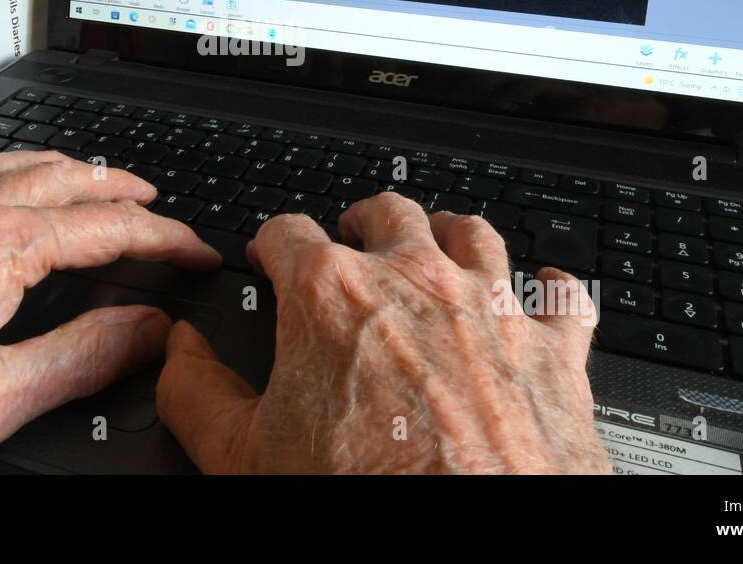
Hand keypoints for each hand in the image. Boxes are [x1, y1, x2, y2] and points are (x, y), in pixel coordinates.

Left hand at [0, 151, 219, 473]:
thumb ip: (83, 357)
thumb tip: (147, 331)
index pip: (109, 228)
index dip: (165, 239)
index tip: (195, 252)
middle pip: (68, 178)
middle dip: (125, 190)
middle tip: (160, 209)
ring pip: (18, 163)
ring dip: (73, 171)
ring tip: (102, 185)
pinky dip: (17, 171)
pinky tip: (13, 188)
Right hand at [157, 193, 609, 473]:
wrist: (477, 543)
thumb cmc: (368, 500)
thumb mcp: (243, 457)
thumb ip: (196, 393)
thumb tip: (178, 357)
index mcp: (331, 294)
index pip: (287, 231)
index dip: (271, 243)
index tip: (271, 257)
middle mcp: (415, 280)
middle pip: (386, 212)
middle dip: (362, 221)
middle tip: (352, 239)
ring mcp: (490, 307)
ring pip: (473, 232)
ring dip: (450, 234)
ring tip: (437, 246)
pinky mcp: (555, 349)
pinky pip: (564, 295)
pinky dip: (551, 289)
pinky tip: (543, 293)